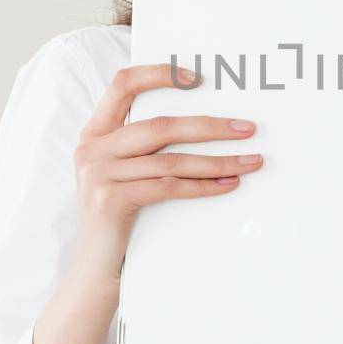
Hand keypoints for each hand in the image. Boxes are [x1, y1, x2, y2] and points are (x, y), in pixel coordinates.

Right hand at [71, 63, 263, 283]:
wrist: (94, 269)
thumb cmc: (118, 215)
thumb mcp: (122, 172)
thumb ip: (143, 146)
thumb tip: (203, 123)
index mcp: (95, 132)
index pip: (123, 84)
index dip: (160, 75)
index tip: (197, 78)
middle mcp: (92, 148)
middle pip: (160, 125)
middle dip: (210, 126)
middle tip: (247, 128)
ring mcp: (98, 173)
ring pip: (170, 159)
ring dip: (217, 160)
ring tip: (250, 161)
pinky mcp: (110, 200)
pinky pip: (169, 186)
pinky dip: (203, 185)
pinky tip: (227, 183)